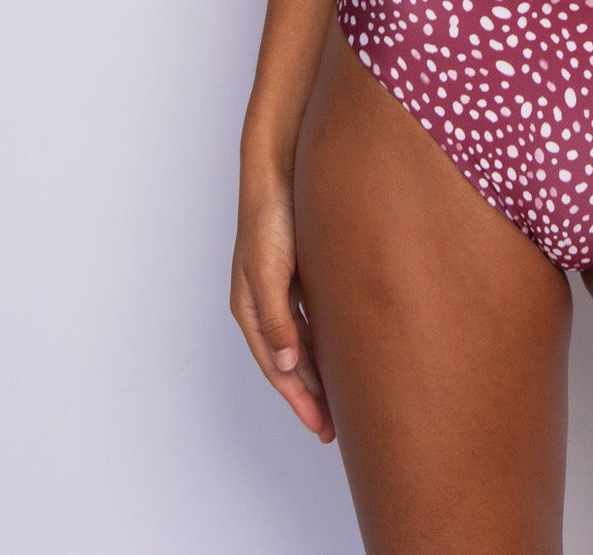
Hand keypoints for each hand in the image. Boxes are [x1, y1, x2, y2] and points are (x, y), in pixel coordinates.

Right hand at [231, 157, 334, 442]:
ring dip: (317, 372)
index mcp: (251, 307)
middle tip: (333, 428)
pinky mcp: (299, 269)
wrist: (281, 164)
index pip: (279, 368)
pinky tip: (340, 350)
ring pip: (301, 342)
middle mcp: (264, 302)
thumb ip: (278, 317)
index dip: (300, 401)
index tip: (323, 428)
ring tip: (339, 399)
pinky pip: (311, 318)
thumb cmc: (271, 214)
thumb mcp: (270, 269)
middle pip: (288, 362)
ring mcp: (281, 286)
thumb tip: (288, 364)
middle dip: (309, 396)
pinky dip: (323, 341)